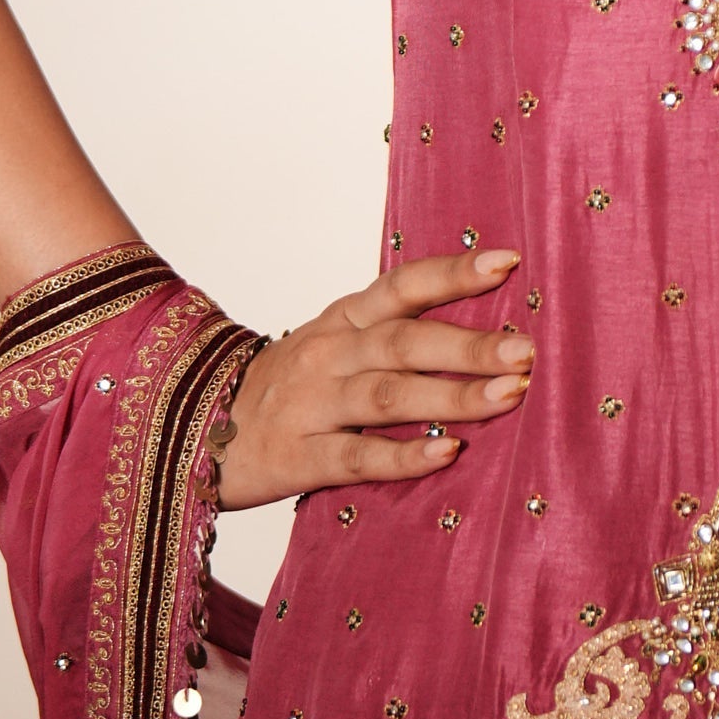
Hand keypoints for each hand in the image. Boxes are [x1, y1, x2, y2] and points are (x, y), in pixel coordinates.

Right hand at [216, 249, 533, 510]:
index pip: (402, 286)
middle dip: (469, 345)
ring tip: (508, 395)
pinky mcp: (298, 457)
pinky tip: (447, 454)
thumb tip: (489, 333)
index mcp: (343, 320)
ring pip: (388, 396)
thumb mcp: (334, 344)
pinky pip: (357, 457)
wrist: (193, 430)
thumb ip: (394, 336)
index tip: (508, 261)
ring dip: (452, 396)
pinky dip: (404, 456)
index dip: (453, 273)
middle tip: (525, 351)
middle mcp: (328, 354)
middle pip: (404, 342)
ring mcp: (310, 404)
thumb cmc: (290, 389)